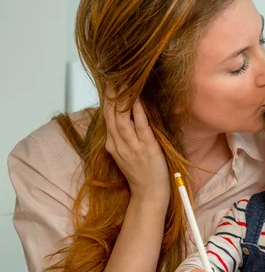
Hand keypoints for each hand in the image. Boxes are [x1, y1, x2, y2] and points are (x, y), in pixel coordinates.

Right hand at [104, 87, 169, 204]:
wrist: (149, 195)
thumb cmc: (141, 174)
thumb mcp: (125, 155)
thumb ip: (122, 139)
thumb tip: (124, 119)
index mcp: (112, 145)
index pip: (107, 117)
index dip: (108, 100)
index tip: (109, 83)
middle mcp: (119, 144)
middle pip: (112, 115)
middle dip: (112, 95)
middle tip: (113, 76)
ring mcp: (132, 147)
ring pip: (122, 119)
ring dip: (122, 100)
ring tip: (124, 83)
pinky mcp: (147, 149)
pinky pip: (141, 127)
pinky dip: (138, 113)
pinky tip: (138, 100)